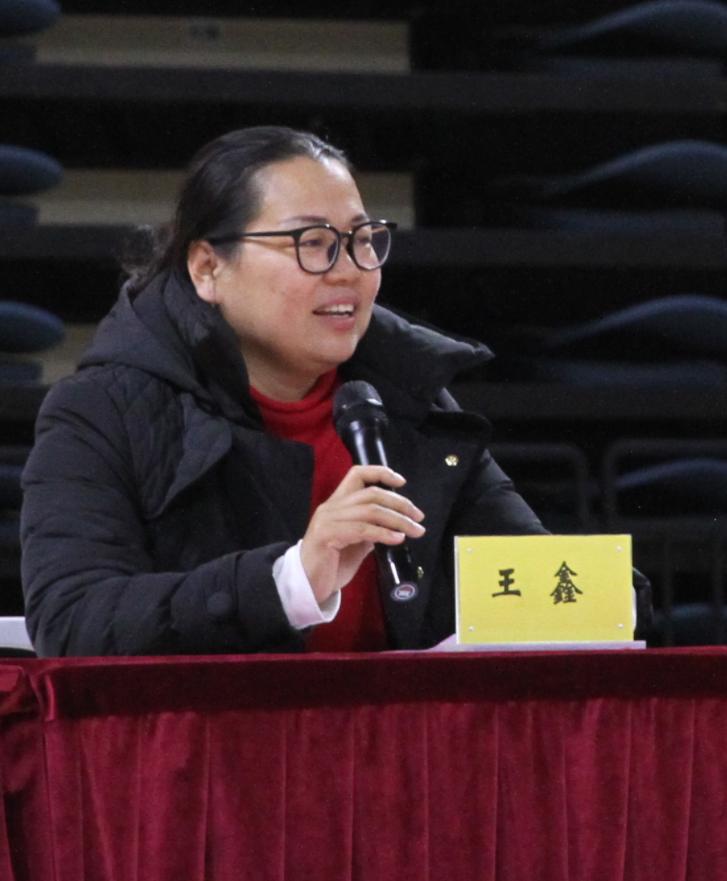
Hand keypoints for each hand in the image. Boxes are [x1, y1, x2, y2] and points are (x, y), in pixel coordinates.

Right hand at [300, 465, 425, 604]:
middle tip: (419, 517)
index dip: (381, 472)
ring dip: (398, 520)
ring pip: (370, 510)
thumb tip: (395, 526)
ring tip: (415, 530)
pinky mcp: (327, 535)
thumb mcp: (356, 543)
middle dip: (400, 504)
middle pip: (372, 493)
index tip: (402, 482)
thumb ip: (370, 530)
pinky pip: (362, 530)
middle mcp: (331, 507)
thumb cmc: (332, 565)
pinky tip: (397, 539)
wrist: (308, 586)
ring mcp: (327, 519)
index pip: (357, 474)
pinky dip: (384, 533)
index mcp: (337, 504)